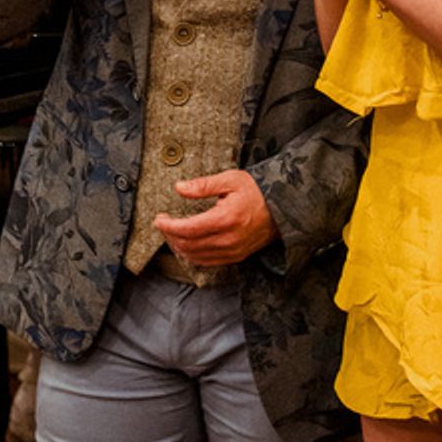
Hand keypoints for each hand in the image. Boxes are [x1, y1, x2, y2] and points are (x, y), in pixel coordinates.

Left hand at [154, 170, 278, 264]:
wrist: (282, 208)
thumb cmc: (256, 191)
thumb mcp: (230, 179)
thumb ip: (203, 185)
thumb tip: (179, 188)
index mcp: (225, 219)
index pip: (187, 229)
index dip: (168, 226)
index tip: (159, 219)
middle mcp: (228, 239)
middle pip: (188, 244)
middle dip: (170, 235)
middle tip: (164, 223)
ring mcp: (232, 251)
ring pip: (195, 256)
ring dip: (179, 246)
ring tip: (173, 232)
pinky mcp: (235, 257)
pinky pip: (207, 261)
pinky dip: (192, 255)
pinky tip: (187, 244)